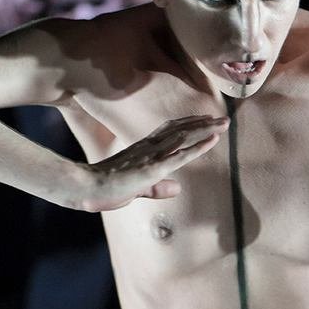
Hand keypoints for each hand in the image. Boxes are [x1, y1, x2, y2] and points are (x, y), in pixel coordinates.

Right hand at [81, 115, 227, 211]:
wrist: (84, 188)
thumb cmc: (104, 190)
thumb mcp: (137, 190)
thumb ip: (158, 189)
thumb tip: (178, 188)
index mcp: (143, 151)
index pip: (170, 133)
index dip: (189, 126)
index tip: (206, 121)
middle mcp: (149, 148)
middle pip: (180, 130)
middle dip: (203, 124)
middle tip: (224, 117)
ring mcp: (151, 156)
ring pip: (184, 138)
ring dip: (206, 130)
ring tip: (225, 122)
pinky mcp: (152, 169)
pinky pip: (180, 155)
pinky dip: (198, 147)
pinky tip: (213, 140)